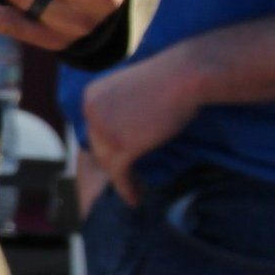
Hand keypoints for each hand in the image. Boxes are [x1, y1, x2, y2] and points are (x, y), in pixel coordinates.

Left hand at [78, 44, 204, 205]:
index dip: (108, 148)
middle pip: (99, 148)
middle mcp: (91, 111)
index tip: (121, 161)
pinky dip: (128, 189)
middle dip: (114, 164)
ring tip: (136, 191)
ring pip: (108, 164)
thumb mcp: (132, 91)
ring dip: (122, 180)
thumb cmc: (168, 78)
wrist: (184, 75)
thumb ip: (120, 110)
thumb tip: (122, 134)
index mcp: (91, 96)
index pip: (94, 130)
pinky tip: (137, 198)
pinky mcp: (122, 145)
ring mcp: (104, 129)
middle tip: (129, 179)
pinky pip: (120, 174)